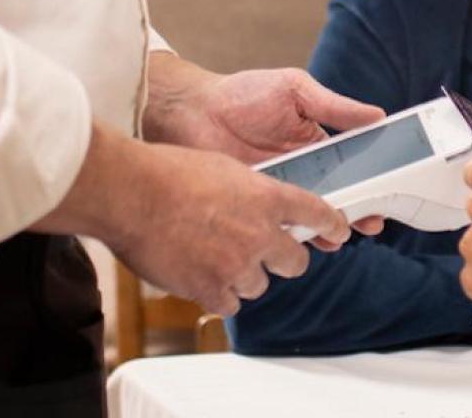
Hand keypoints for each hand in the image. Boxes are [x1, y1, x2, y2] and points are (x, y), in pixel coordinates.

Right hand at [36, 125, 356, 315]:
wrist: (131, 194)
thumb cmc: (168, 172)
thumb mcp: (223, 168)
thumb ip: (251, 192)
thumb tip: (257, 209)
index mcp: (267, 197)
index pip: (316, 214)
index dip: (332, 225)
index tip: (340, 231)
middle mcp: (260, 233)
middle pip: (295, 262)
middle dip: (283, 259)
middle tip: (264, 254)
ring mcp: (237, 264)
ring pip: (259, 284)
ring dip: (243, 275)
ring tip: (213, 257)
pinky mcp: (211, 289)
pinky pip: (230, 304)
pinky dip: (218, 294)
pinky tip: (201, 277)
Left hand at [140, 53, 388, 236]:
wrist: (190, 110)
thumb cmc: (243, 94)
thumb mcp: (296, 90)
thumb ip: (334, 106)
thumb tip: (379, 114)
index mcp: (316, 143)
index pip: (352, 167)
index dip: (371, 181)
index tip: (389, 193)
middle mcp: (301, 171)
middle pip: (336, 196)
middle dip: (356, 211)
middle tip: (370, 222)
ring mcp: (277, 190)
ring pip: (309, 215)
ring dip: (327, 228)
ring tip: (338, 235)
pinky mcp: (253, 205)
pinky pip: (278, 224)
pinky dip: (293, 234)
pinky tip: (304, 239)